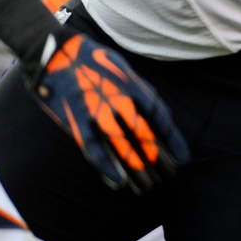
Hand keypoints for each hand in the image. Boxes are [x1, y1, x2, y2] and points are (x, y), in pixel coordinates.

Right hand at [21, 30, 187, 192]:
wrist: (56, 52)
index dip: (174, 142)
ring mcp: (99, 114)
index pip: (162, 121)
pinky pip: (94, 149)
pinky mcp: (76, 122)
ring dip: (137, 170)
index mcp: (136, 89)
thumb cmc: (94, 60)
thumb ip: (140, 93)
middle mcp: (121, 103)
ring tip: (148, 188)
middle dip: (159, 161)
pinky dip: (106, 167)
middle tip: (169, 178)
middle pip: (146, 138)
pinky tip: (118, 183)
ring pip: (123, 148)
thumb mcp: (126, 71)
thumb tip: (156, 116)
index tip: (183, 160)